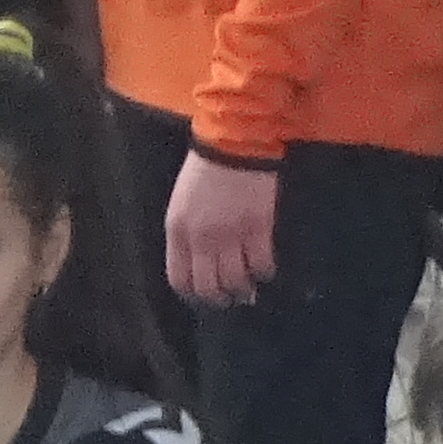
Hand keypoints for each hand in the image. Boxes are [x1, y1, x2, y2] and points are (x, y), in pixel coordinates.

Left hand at [164, 152, 279, 309]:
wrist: (232, 144)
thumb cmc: (204, 172)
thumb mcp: (181, 205)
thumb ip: (186, 236)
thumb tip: (202, 265)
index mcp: (178, 231)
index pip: (180, 279)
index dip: (193, 295)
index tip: (203, 298)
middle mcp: (201, 239)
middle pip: (209, 287)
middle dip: (219, 299)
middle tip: (229, 299)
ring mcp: (231, 235)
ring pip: (236, 282)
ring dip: (243, 291)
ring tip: (248, 289)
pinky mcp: (258, 229)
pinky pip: (262, 265)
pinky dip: (264, 273)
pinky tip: (264, 270)